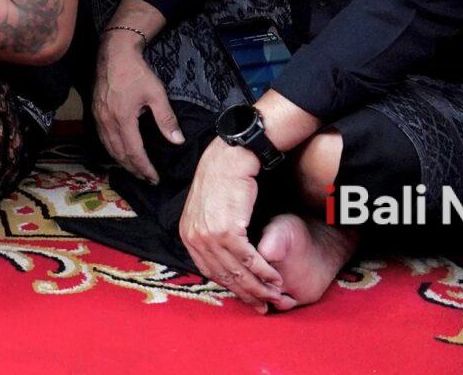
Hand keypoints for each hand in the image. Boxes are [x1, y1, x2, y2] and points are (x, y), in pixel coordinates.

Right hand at [92, 33, 183, 184]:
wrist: (114, 53)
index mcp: (123, 119)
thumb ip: (166, 119)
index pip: (134, 152)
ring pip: (109, 148)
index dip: (145, 168)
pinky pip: (103, 139)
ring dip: (122, 162)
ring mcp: (99, 117)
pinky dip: (112, 151)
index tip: (155, 178)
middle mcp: (108, 121)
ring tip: (136, 170)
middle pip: (120, 154)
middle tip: (147, 179)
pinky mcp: (95, 113)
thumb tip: (177, 141)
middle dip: (134, 169)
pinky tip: (120, 153)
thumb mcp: (156, 94)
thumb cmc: (137, 72)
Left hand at [177, 139, 291, 308]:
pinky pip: (247, 258)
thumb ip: (211, 234)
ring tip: (275, 293)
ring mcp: (208, 234)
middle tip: (265, 305)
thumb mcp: (208, 210)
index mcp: (187, 234)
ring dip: (259, 285)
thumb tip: (221, 259)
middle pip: (224, 275)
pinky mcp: (226, 228)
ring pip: (237, 270)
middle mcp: (194, 237)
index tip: (249, 299)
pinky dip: (263, 270)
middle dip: (247, 293)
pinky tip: (275, 277)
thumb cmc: (223, 181)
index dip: (232, 288)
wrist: (229, 157)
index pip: (210, 271)